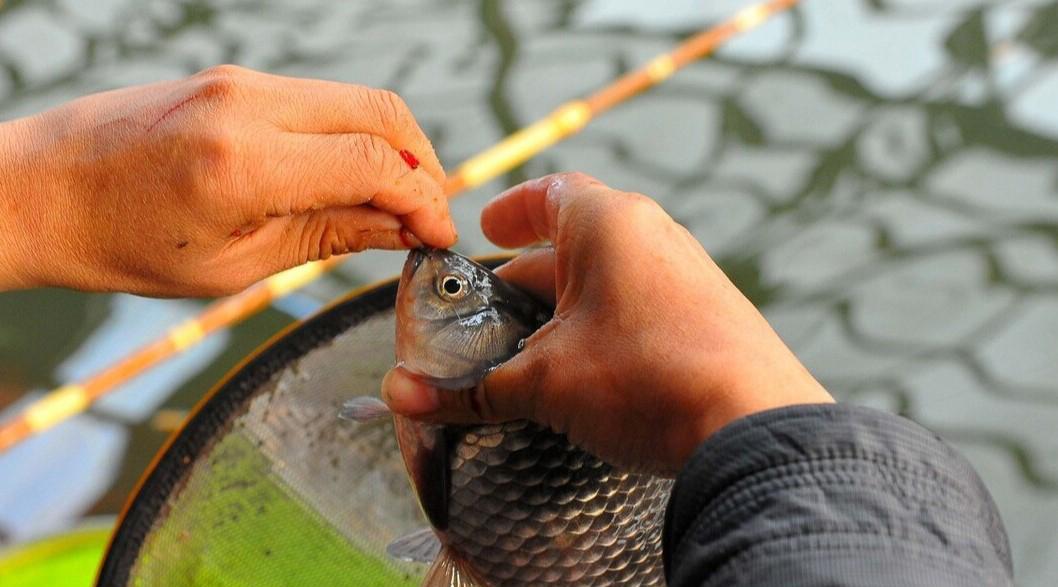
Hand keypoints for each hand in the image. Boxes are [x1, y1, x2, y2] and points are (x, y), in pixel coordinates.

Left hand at [0, 65, 454, 295]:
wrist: (42, 191)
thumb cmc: (122, 244)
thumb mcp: (235, 264)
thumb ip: (328, 237)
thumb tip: (401, 229)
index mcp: (243, 164)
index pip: (375, 163)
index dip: (424, 201)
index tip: (438, 236)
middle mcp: (247, 105)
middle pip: (382, 112)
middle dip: (424, 164)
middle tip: (427, 215)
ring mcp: (240, 82)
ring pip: (357, 98)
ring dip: (393, 146)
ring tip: (393, 201)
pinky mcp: (235, 79)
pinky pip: (321, 99)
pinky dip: (353, 134)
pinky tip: (350, 177)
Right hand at [382, 172, 832, 475]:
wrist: (753, 428)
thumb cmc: (645, 379)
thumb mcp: (544, 383)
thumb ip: (471, 388)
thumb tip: (401, 397)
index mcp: (609, 224)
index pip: (550, 194)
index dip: (511, 211)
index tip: (487, 229)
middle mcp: (654, 236)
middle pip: (575, 243)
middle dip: (529, 278)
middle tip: (492, 313)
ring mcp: (688, 275)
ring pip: (609, 280)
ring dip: (566, 310)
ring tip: (531, 351)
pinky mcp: (710, 316)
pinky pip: (642, 307)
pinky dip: (605, 329)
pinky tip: (587, 374)